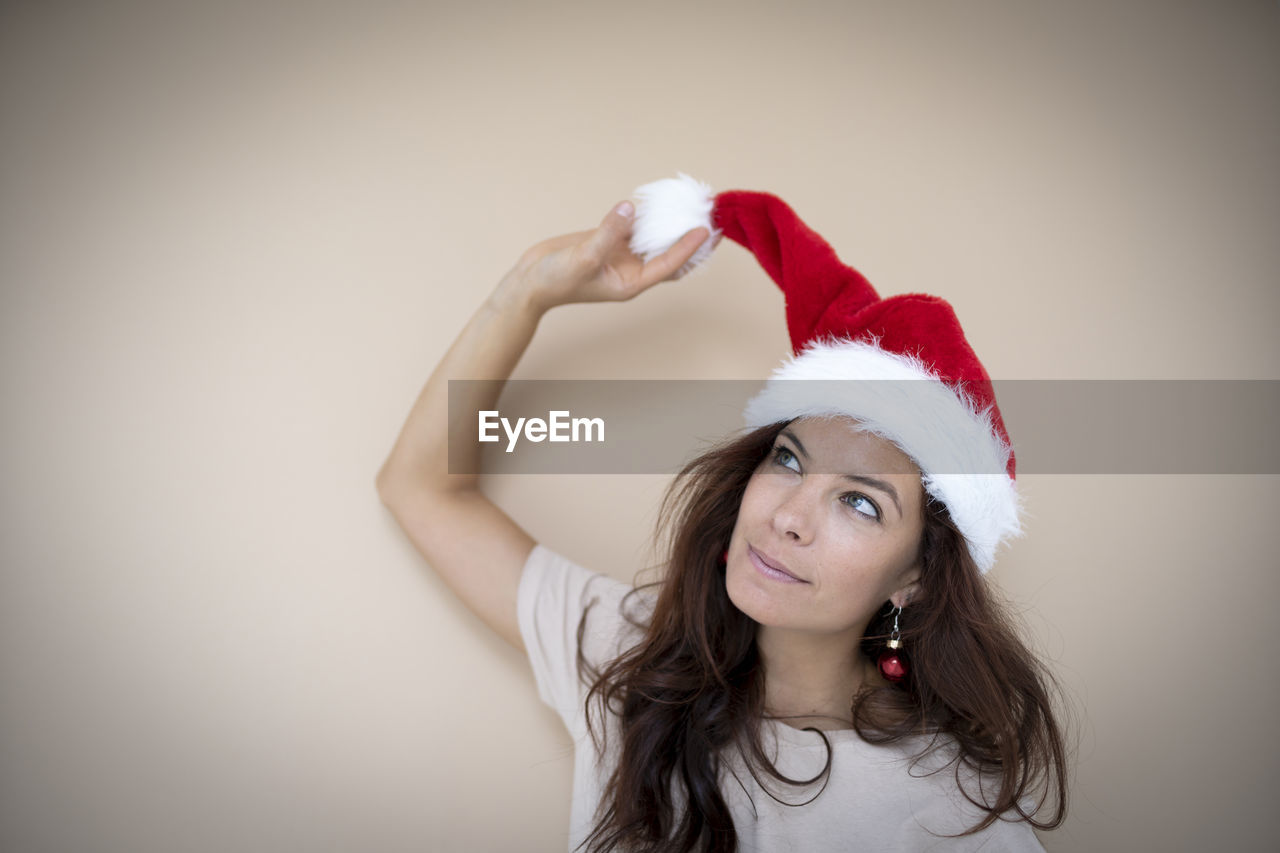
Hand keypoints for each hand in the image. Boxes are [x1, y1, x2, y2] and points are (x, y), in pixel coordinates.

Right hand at [499, 200, 712, 313]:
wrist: (530, 281)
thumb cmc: (556, 280)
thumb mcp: (583, 257)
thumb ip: (608, 232)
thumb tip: (630, 208)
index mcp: (631, 283)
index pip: (669, 266)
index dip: (689, 249)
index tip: (706, 230)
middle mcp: (631, 270)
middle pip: (670, 254)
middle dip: (691, 239)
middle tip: (712, 218)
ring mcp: (621, 256)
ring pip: (654, 239)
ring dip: (672, 224)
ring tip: (694, 206)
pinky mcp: (609, 241)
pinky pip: (635, 227)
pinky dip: (648, 215)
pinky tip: (661, 200)